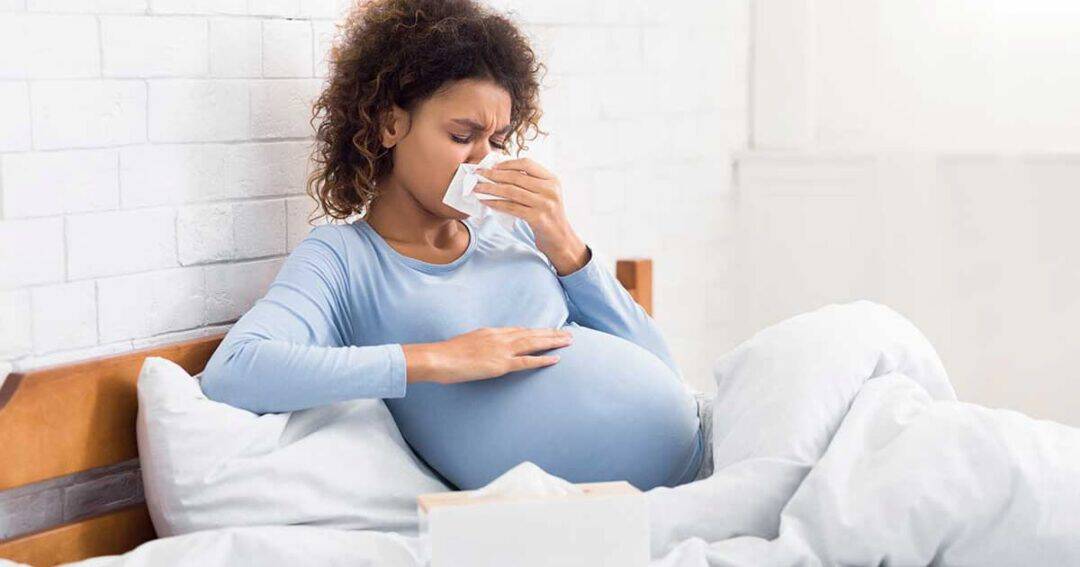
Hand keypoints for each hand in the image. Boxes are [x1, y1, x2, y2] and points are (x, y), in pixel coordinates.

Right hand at [402, 327, 573, 384]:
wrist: (438, 358)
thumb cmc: (447, 354)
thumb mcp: (466, 344)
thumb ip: (479, 346)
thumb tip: (484, 352)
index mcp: (491, 332)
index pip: (518, 330)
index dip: (534, 331)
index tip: (547, 331)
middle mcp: (500, 337)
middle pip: (531, 334)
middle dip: (550, 334)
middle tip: (568, 333)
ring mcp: (501, 350)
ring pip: (533, 344)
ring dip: (552, 342)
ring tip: (568, 341)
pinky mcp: (500, 364)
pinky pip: (526, 362)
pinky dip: (542, 360)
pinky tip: (556, 359)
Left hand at [473, 158, 589, 275]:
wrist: (561, 239)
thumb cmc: (549, 215)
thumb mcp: (546, 194)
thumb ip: (531, 183)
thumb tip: (501, 172)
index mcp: (552, 180)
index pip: (527, 164)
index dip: (507, 163)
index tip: (492, 166)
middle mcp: (550, 190)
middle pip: (516, 177)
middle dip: (494, 174)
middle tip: (478, 174)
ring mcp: (544, 204)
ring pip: (511, 191)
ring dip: (490, 188)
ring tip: (477, 188)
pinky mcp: (537, 218)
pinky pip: (511, 207)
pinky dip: (495, 203)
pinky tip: (485, 202)